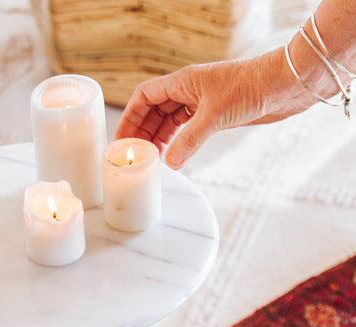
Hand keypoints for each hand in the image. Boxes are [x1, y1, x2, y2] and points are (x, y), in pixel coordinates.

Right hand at [115, 47, 312, 168]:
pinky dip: (178, 142)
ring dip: (159, 139)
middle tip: (133, 154)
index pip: (145, 96)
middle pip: (154, 111)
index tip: (122, 137)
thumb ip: (190, 140)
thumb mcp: (215, 115)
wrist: (285, 86)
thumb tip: (171, 164)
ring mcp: (200, 103)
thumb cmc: (252, 86)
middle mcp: (188, 90)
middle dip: (142, 131)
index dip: (131, 116)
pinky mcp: (213, 115)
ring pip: (169, 121)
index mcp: (182, 81)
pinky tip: (173, 156)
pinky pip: (186, 129)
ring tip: (150, 158)